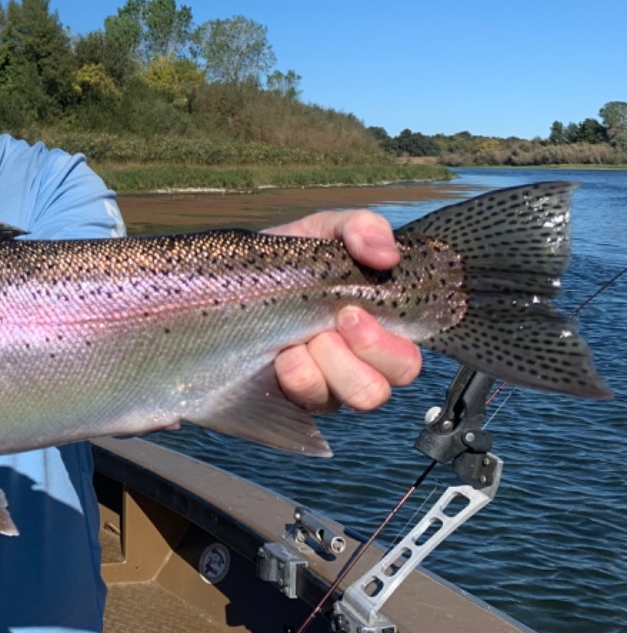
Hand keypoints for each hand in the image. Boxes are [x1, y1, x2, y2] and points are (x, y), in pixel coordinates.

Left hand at [264, 209, 422, 412]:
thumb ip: (360, 227)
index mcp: (372, 331)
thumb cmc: (285, 258)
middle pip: (381, 390)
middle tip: (332, 323)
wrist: (226, 278)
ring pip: (354, 400)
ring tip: (296, 341)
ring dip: (327, 367)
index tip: (350, 312)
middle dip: (360, 354)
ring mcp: (322, 387)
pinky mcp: (291, 400)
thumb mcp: (322, 230)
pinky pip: (311, 404)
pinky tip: (278, 356)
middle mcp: (352, 367)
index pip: (406, 363)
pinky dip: (298, 377)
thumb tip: (387, 255)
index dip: (387, 347)